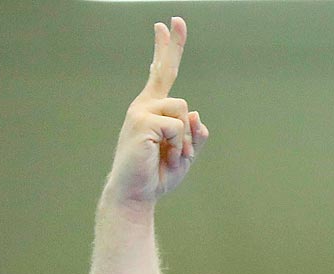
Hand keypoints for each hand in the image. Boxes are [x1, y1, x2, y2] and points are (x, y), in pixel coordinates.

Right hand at [103, 17, 208, 207]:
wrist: (136, 195)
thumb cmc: (156, 176)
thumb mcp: (184, 155)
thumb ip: (193, 135)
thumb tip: (196, 116)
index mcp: (153, 110)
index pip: (161, 74)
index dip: (165, 50)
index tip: (166, 26)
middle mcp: (145, 106)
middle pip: (165, 70)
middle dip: (172, 45)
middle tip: (177, 19)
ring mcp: (141, 112)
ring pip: (183, 110)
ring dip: (185, 138)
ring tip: (173, 156)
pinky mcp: (142, 122)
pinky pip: (178, 126)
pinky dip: (180, 145)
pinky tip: (168, 156)